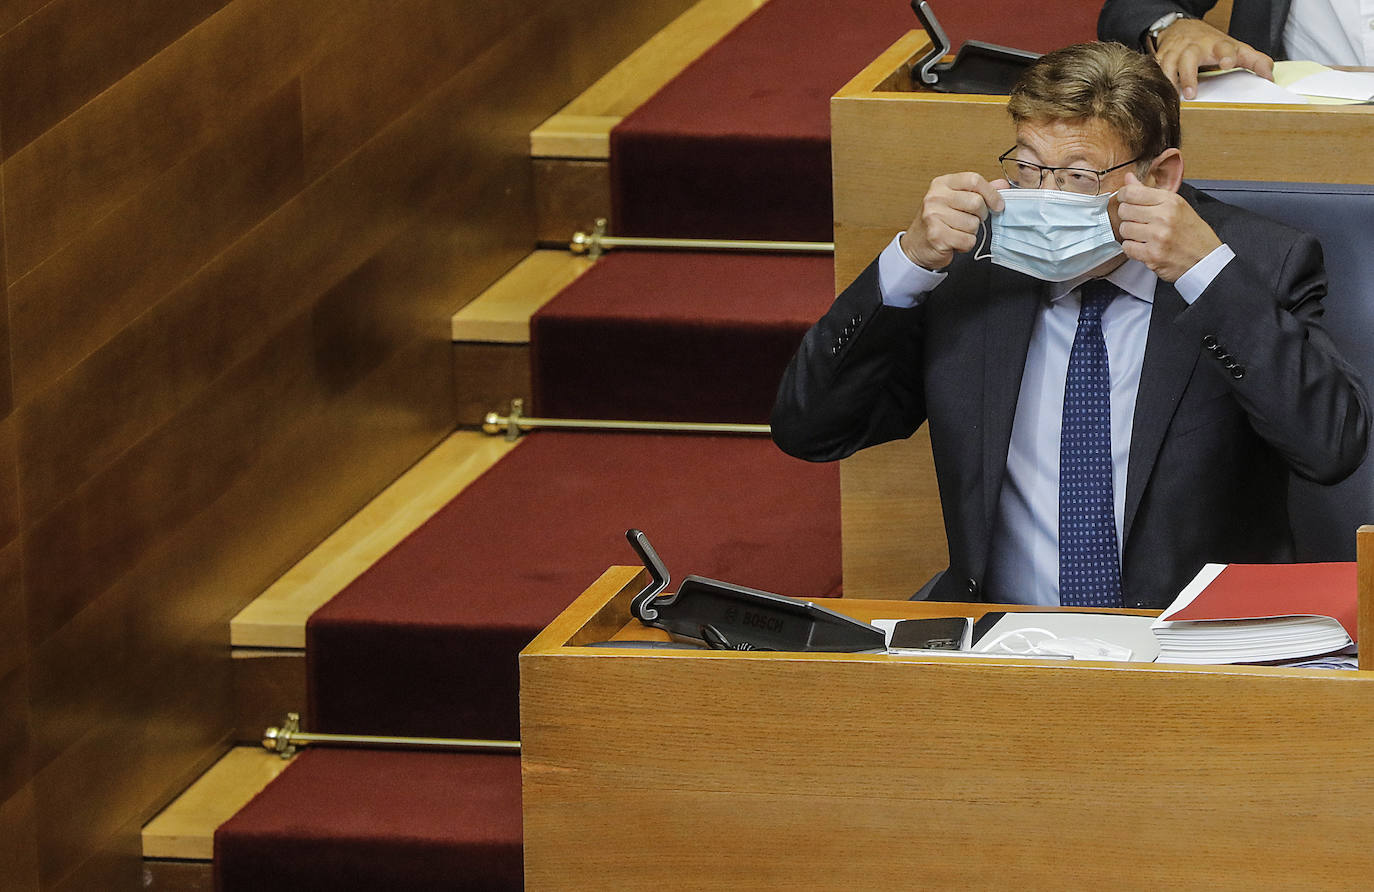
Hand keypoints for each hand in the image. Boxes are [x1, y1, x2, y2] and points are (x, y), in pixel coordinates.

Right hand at [899, 172, 1007, 270]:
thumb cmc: (938, 222)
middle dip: (980, 215)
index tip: (998, 205)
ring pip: (973, 224)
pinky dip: (966, 244)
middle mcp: (935, 197)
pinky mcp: (937, 236)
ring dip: (971, 232)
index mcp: (941, 184)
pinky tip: (955, 241)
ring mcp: (933, 216)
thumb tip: (1002, 184)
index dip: (991, 193)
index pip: (974, 180)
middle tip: (970, 220)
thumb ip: (979, 191)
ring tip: (957, 232)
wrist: (917, 246)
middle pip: (976, 202)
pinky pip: (968, 240)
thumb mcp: (956, 201)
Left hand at [1115, 172, 1221, 281]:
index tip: (1125, 200)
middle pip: (1124, 210)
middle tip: (1138, 221)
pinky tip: (1144, 247)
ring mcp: (1158, 236)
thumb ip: (1149, 192)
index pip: (1132, 192)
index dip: (1123, 195)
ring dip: (1130, 234)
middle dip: (1128, 216)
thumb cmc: (1192, 233)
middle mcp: (1164, 217)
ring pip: (1124, 229)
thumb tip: (1129, 178)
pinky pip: (1127, 248)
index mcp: (1170, 201)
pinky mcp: (1152, 255)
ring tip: (1143, 235)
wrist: (1206, 259)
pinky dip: (1132, 249)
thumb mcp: (1177, 206)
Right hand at [1153, 17, 1273, 99]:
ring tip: (1172, 97)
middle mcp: (1195, 46)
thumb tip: (1269, 76)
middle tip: (1191, 93)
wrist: (1182, 28)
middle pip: (1189, 58)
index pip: (1225, 47)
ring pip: (1167, 64)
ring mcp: (1176, 51)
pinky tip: (1156, 90)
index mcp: (1217, 45)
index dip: (1226, 54)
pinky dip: (1154, 79)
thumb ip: (1255, 61)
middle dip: (1188, 75)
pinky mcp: (1161, 56)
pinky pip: (1154, 68)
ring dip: (1168, 80)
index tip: (1227, 63)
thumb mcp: (1235, 48)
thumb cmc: (1211, 44)